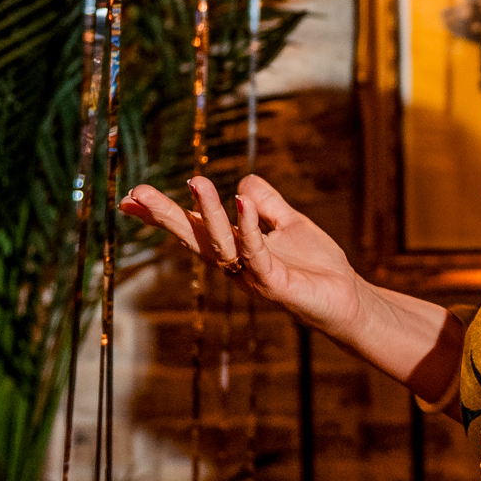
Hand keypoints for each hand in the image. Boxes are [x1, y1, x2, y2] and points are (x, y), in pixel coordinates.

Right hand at [121, 175, 366, 339]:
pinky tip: (241, 201)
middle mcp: (236, 265)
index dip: (163, 214)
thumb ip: (267, 203)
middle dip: (166, 216)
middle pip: (195, 238)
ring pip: (222, 243)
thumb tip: (243, 181)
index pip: (193, 228)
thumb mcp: (289, 224)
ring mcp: (252, 277)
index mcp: (234, 250)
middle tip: (137, 193)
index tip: (131, 196)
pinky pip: (256, 253)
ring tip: (196, 181)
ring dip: (207, 212)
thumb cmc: (316, 265)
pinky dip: (248, 227)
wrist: (349, 299)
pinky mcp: (274, 285)